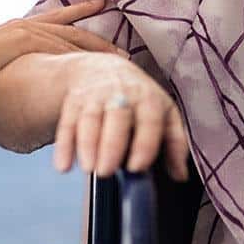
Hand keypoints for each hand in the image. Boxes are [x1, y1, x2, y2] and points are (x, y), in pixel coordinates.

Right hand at [0, 0, 118, 100]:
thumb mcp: (2, 62)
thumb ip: (21, 64)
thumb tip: (34, 79)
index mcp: (22, 27)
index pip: (59, 20)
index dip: (81, 14)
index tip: (101, 8)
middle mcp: (27, 24)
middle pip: (72, 29)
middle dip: (98, 40)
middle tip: (122, 49)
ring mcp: (27, 30)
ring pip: (70, 37)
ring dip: (95, 48)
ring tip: (117, 57)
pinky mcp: (25, 39)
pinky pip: (57, 46)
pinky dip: (76, 53)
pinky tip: (93, 62)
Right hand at [49, 53, 188, 179]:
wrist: (103, 68)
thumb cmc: (140, 98)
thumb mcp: (164, 113)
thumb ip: (174, 143)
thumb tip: (180, 175)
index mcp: (148, 98)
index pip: (149, 119)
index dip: (144, 143)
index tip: (137, 167)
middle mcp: (121, 94)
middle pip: (116, 116)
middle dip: (111, 144)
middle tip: (107, 171)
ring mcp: (95, 96)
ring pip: (89, 118)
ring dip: (86, 144)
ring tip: (88, 169)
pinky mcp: (73, 102)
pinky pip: (67, 123)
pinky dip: (64, 145)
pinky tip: (63, 166)